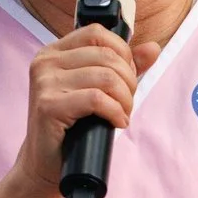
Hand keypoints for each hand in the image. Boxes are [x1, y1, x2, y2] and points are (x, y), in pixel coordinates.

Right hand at [11, 25, 160, 197]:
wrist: (44, 163)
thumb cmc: (72, 126)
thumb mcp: (98, 89)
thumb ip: (123, 67)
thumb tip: (153, 48)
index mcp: (54, 52)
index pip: (97, 34)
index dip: (122, 53)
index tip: (126, 77)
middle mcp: (45, 63)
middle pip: (106, 56)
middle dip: (128, 81)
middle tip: (127, 103)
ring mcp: (44, 83)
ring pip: (105, 77)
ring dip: (125, 99)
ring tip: (122, 114)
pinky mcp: (48, 106)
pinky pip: (96, 99)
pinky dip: (115, 111)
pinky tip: (116, 122)